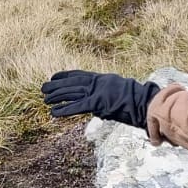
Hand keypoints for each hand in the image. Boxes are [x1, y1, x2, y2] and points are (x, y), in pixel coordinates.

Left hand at [42, 70, 159, 127]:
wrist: (144, 102)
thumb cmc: (134, 99)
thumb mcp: (117, 92)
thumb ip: (105, 95)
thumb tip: (97, 104)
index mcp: (101, 78)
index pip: (79, 75)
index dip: (65, 76)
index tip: (53, 77)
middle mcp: (97, 83)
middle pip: (72, 83)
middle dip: (57, 86)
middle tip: (43, 88)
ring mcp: (97, 92)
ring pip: (72, 93)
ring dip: (57, 96)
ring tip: (45, 99)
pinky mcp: (97, 102)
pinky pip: (77, 106)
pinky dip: (65, 109)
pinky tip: (54, 112)